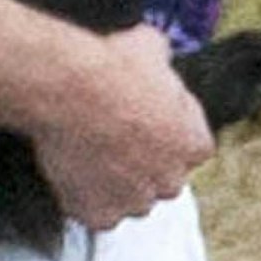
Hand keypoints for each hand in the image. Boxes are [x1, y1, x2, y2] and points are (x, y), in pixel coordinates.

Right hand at [32, 24, 214, 229]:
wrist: (68, 90)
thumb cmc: (111, 69)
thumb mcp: (151, 46)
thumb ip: (162, 63)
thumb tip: (157, 55)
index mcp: (192, 144)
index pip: (192, 145)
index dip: (169, 129)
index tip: (150, 116)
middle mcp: (169, 181)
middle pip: (162, 175)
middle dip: (145, 158)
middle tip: (118, 131)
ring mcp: (133, 202)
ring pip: (130, 196)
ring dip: (117, 179)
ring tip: (92, 148)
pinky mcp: (98, 214)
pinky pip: (96, 212)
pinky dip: (86, 196)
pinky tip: (75, 169)